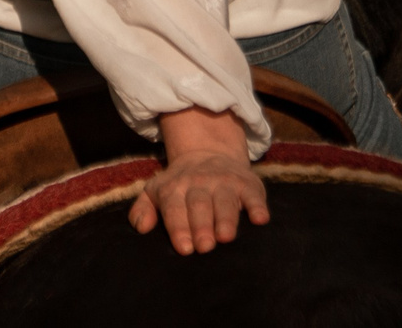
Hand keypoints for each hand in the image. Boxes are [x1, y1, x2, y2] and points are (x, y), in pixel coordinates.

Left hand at [128, 107, 269, 254]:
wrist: (209, 153)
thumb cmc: (181, 185)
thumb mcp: (156, 191)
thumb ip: (142, 209)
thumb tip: (141, 228)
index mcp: (174, 188)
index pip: (174, 208)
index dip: (179, 228)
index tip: (184, 248)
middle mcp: (199, 183)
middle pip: (200, 205)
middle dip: (202, 226)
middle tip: (204, 247)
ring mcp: (224, 182)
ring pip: (225, 201)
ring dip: (226, 219)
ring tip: (225, 237)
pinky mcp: (247, 183)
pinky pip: (253, 194)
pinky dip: (257, 205)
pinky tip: (260, 219)